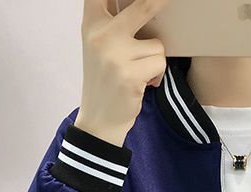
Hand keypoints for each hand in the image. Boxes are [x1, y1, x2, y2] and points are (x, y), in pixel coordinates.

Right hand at [75, 0, 171, 146]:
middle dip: (160, 3)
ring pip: (157, 45)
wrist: (99, 121)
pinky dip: (157, 76)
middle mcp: (101, 35)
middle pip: (141, 6)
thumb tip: (146, 5)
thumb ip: (112, 21)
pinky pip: (159, 63)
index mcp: (91, 23)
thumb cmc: (105, 81)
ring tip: (141, 73)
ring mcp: (115, 55)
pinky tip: (143, 85)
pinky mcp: (130, 74)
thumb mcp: (99, 46)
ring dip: (155, 61)